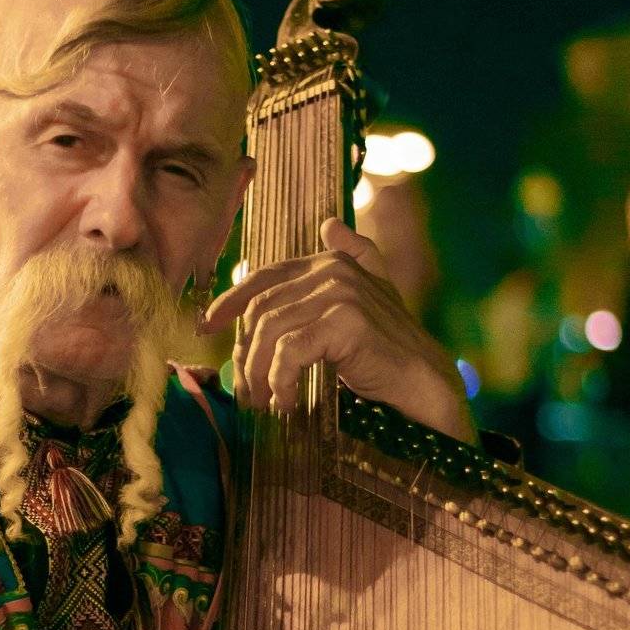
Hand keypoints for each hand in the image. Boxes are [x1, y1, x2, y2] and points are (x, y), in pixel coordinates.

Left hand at [201, 217, 476, 443]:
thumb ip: (353, 261)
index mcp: (330, 263)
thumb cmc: (388, 352)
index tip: (206, 327)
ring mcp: (340, 293)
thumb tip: (330, 225)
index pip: (264, 277)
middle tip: (246, 393)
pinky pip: (290, 352)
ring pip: (271, 332)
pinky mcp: (346, 322)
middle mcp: (333, 270)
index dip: (230, 301)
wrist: (423, 384)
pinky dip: (280, 381)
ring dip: (260, 375)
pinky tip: (286, 403)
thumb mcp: (367, 303)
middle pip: (261, 310)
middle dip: (246, 355)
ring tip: (266, 403)